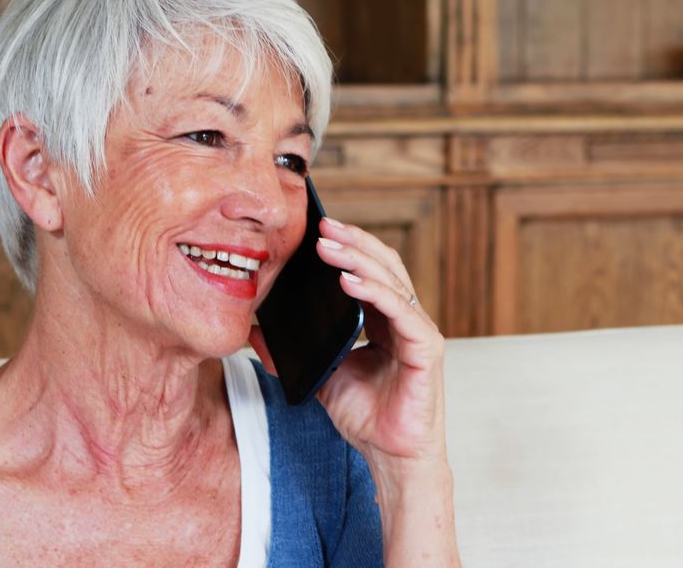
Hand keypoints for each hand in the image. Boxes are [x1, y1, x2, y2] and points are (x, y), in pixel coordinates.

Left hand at [251, 217, 446, 468]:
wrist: (391, 456)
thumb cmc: (365, 417)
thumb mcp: (322, 377)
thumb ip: (293, 353)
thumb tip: (256, 333)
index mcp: (384, 321)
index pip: (369, 271)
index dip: (347, 248)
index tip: (315, 231)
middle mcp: (405, 319)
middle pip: (383, 266)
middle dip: (352, 243)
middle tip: (320, 226)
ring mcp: (419, 331)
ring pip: (392, 281)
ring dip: (358, 259)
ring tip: (328, 246)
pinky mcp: (426, 348)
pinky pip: (400, 312)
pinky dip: (374, 292)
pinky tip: (348, 282)